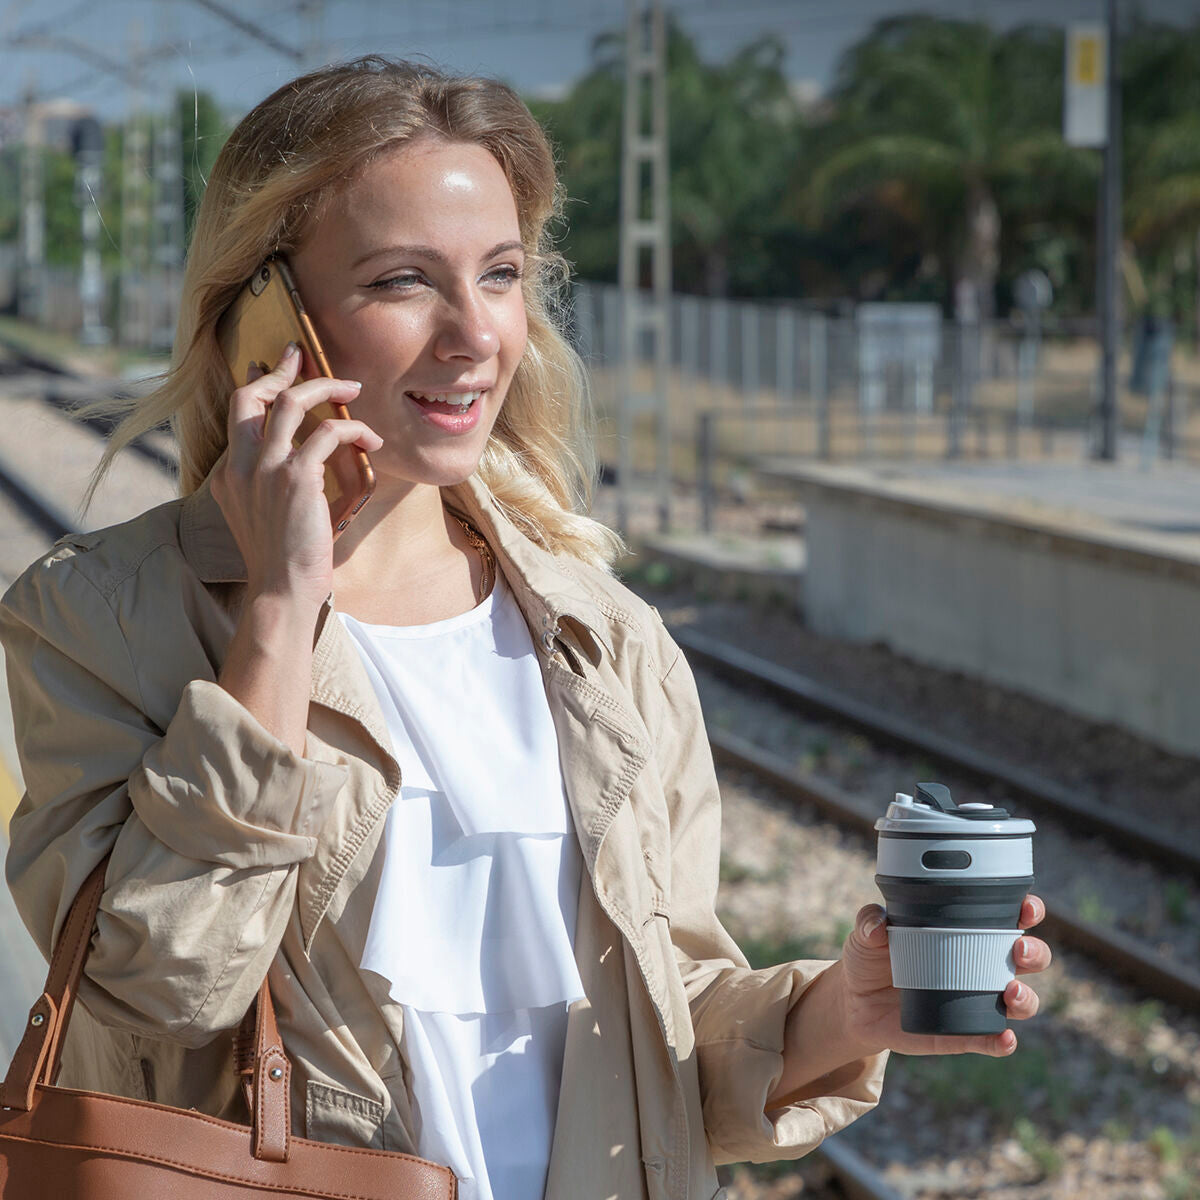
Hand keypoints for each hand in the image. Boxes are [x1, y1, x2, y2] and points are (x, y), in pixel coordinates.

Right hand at [210, 343, 381, 608]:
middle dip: (280, 370)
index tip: (269, 367)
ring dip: (327, 388)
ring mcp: (265, 469)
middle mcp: (240, 466)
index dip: (257, 385)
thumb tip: (302, 464)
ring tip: (353, 388)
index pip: (237, 413)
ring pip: (293, 403)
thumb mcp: (263, 519)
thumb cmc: (282, 564)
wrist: (281, 592)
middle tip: (302, 355)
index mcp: (228, 475)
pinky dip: (354, 429)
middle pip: (252, 395)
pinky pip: (329, 433)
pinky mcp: (296, 477)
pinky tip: (372, 441)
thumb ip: (269, 488)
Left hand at [838, 895, 1051, 1057]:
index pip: (1007, 917)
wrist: (855, 1004)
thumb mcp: (865, 935)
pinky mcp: (963, 1033)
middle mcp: (980, 964)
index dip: (1025, 911)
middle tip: (1018, 949)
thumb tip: (878, 924)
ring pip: (1021, 1001)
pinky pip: (991, 1039)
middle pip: (1028, 959)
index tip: (1026, 908)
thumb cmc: (870, 958)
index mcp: (964, 931)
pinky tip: (1003, 1038)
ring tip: (1010, 992)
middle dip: (1034, 953)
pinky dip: (1002, 1041)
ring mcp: (976, 1000)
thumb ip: (869, 921)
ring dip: (1026, 997)